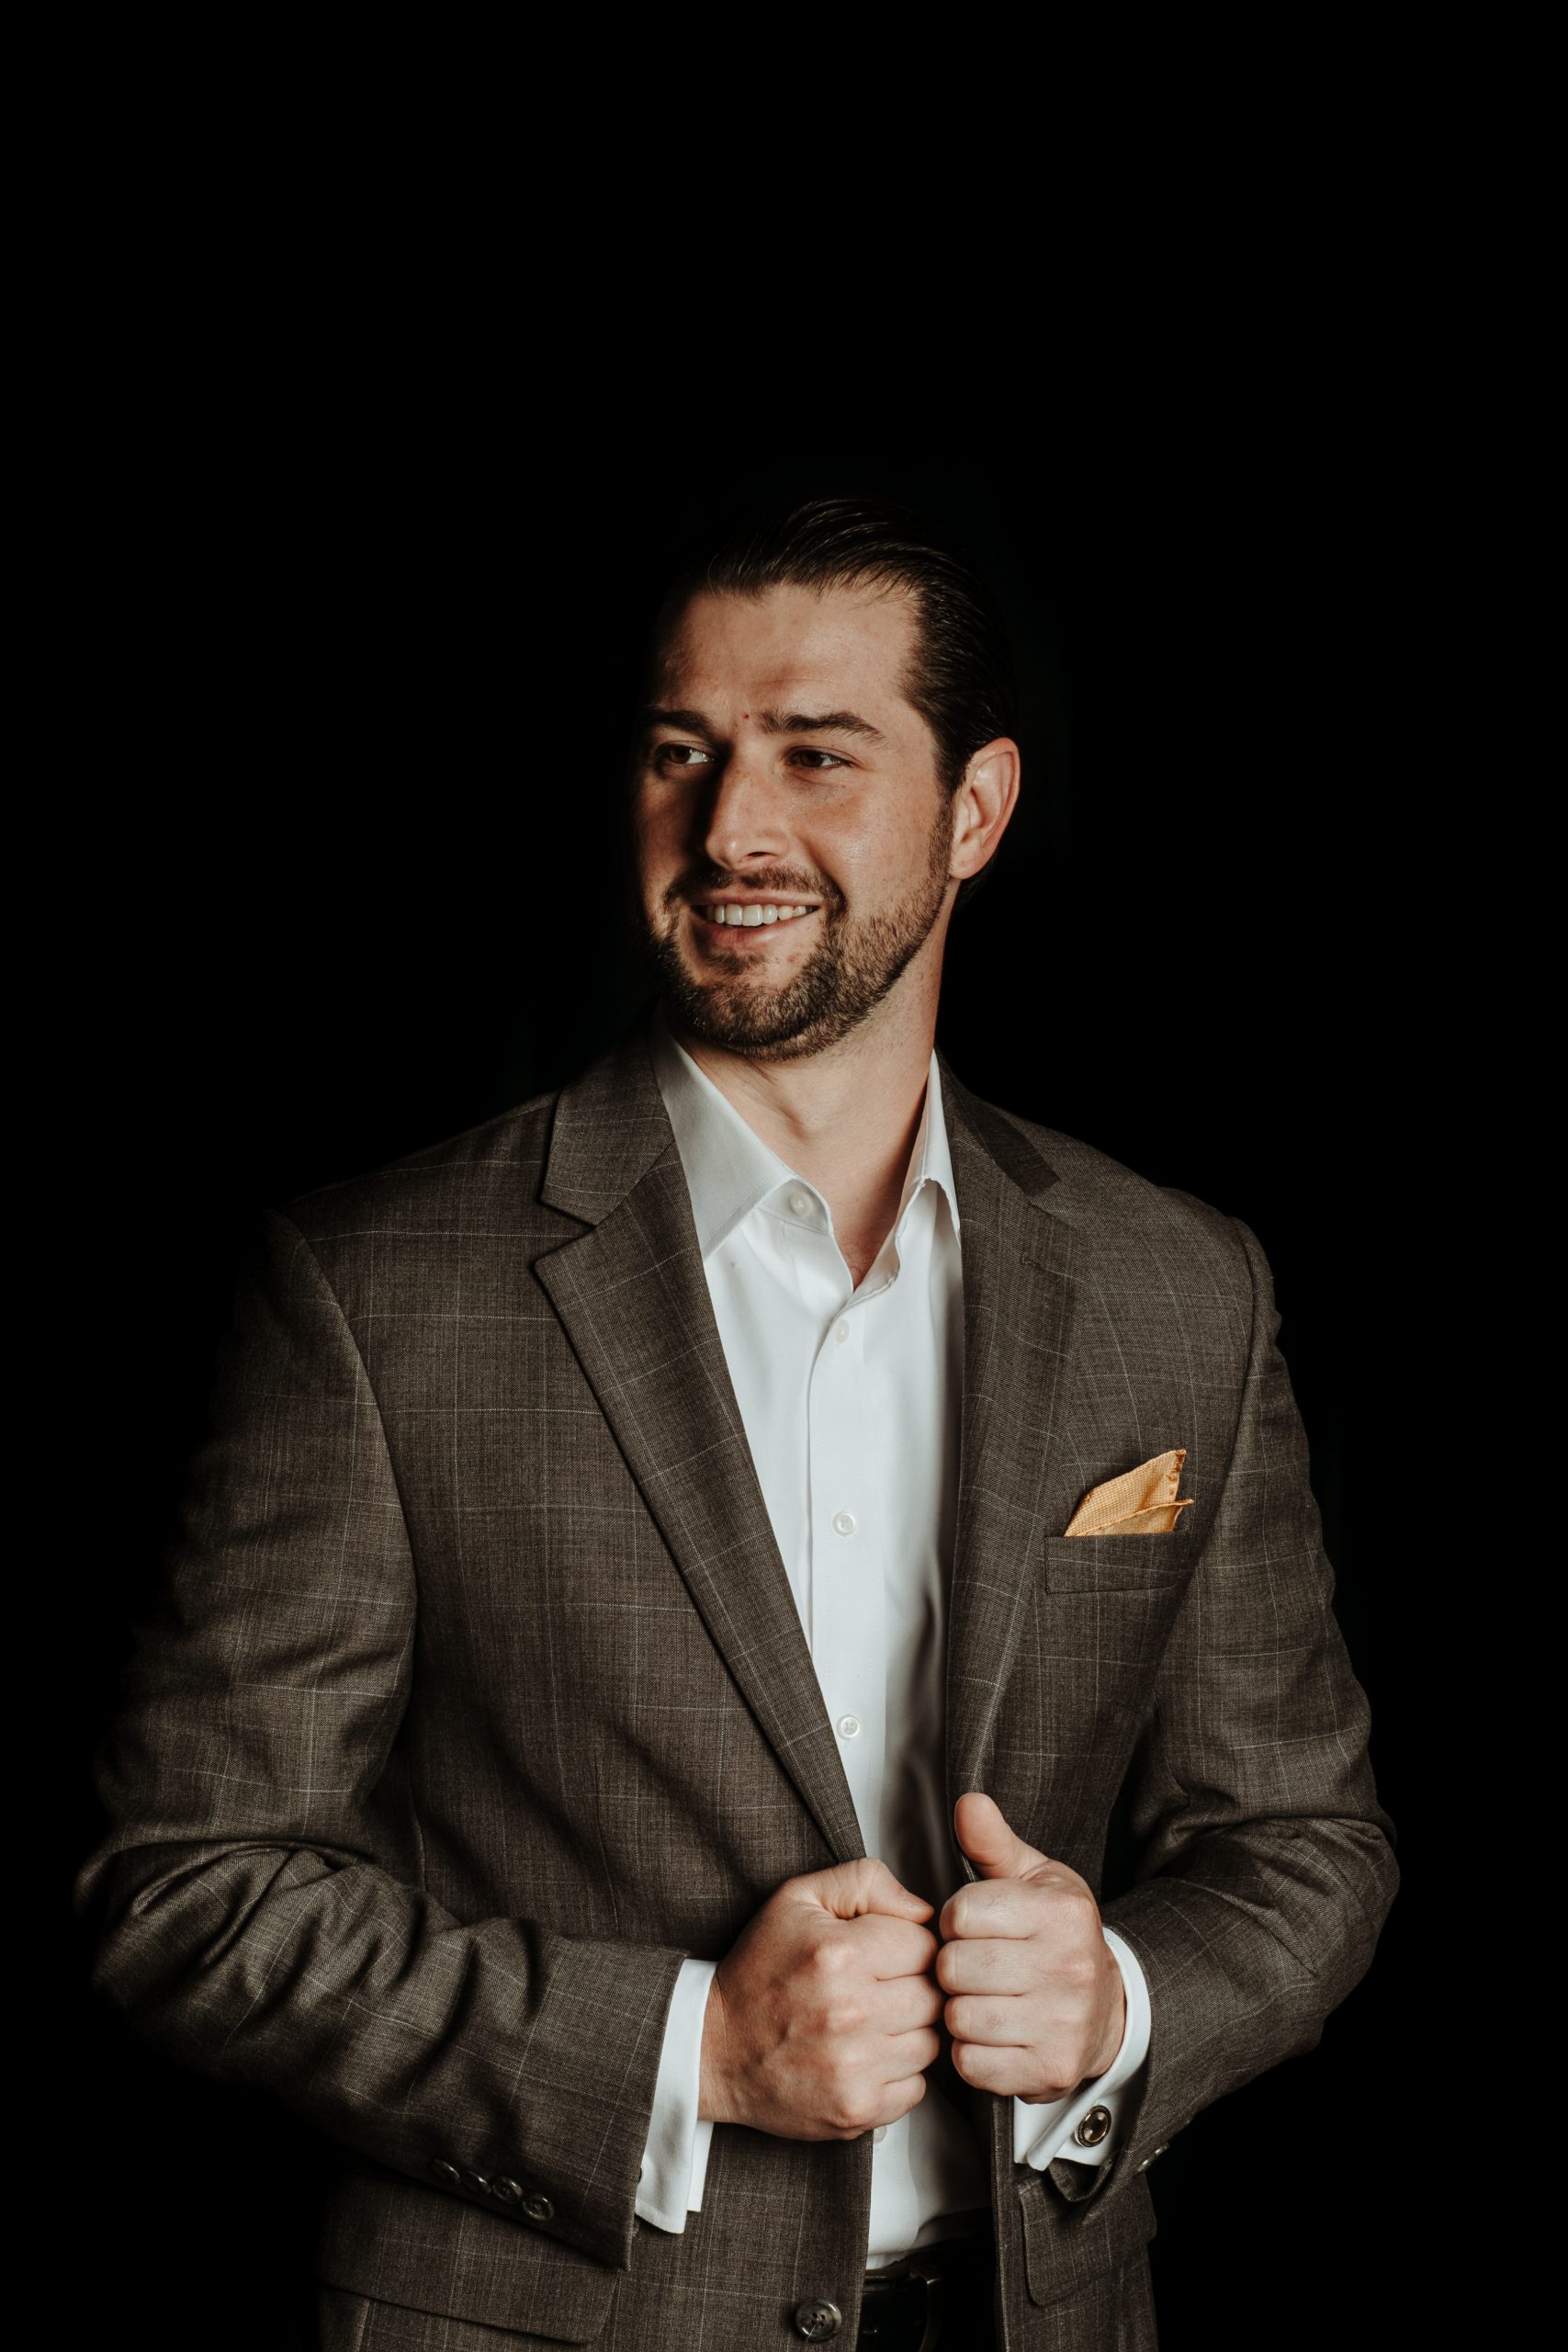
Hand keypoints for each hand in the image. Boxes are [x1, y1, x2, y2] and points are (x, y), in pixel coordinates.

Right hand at [699, 1859, 942, 2141]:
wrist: (714, 2047)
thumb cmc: (759, 1970)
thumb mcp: (799, 1899)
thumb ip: (865, 1882)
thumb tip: (922, 1910)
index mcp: (839, 1953)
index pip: (925, 1944)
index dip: (909, 1945)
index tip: (887, 1953)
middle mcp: (850, 2012)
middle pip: (934, 1996)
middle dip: (913, 1987)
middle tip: (880, 1988)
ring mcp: (855, 2068)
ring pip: (931, 2042)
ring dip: (909, 2032)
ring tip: (871, 2022)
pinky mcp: (856, 2110)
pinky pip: (916, 2087)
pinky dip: (899, 2073)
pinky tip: (866, 2056)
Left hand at [938, 1792, 1124, 2103]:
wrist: (1108, 2010)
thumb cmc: (1058, 1939)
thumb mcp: (1034, 1879)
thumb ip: (994, 1843)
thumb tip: (969, 1803)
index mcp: (1062, 1912)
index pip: (960, 1913)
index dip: (955, 1920)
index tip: (973, 1927)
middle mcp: (1069, 1967)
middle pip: (954, 1966)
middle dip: (954, 1966)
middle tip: (976, 1966)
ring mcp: (1062, 2023)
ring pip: (959, 2015)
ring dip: (960, 2010)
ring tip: (984, 1998)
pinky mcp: (1049, 2070)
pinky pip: (971, 2062)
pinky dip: (970, 2051)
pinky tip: (993, 2033)